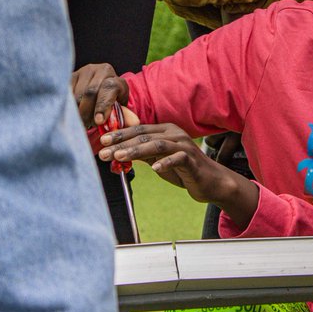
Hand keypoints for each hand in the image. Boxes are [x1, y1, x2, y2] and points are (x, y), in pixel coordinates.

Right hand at [71, 63, 129, 128]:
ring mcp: (84, 71)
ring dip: (76, 112)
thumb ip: (125, 117)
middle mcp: (100, 70)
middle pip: (90, 92)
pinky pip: (66, 93)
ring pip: (76, 94)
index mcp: (116, 79)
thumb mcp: (119, 112)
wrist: (98, 96)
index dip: (103, 105)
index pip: (109, 88)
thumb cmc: (110, 107)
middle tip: (86, 126)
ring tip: (81, 121)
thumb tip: (134, 123)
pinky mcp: (70, 76)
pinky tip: (72, 114)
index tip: (98, 121)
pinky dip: (68, 107)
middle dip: (87, 113)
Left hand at [99, 123, 259, 226]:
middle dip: (122, 143)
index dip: (119, 134)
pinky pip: (177, 158)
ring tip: (120, 157)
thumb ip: (142, 153)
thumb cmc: (183, 170)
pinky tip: (154, 169)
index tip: (102, 141)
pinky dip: (165, 162)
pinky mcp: (192, 159)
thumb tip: (117, 152)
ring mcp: (184, 145)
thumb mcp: (158, 160)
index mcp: (165, 130)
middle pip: (144, 135)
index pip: (138, 129)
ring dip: (136, 150)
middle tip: (105, 151)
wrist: (210, 181)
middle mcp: (174, 133)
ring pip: (157, 144)